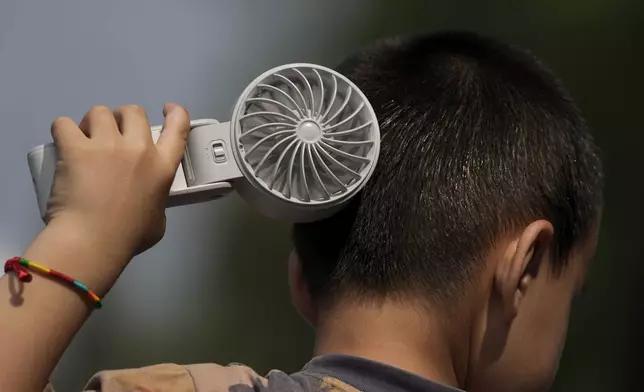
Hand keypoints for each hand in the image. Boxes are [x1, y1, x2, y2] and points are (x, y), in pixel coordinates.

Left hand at [46, 103, 189, 256]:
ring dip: (92, 124)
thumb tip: (147, 202)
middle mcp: (138, 148)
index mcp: (162, 167)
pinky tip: (62, 145)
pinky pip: (64, 124)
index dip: (175, 112)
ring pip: (99, 112)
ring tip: (84, 141)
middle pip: (133, 111)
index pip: (178, 126)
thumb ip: (156, 203)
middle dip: (122, 119)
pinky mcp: (75, 148)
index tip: (166, 109)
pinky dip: (62, 131)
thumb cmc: (128, 237)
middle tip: (111, 136)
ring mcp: (106, 145)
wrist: (92, 241)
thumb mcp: (158, 222)